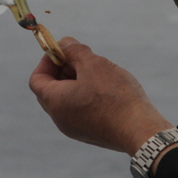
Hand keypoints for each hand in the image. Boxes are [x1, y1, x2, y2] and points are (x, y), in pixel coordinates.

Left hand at [28, 37, 174, 154]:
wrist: (140, 130)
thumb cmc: (114, 96)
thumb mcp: (93, 64)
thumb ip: (74, 51)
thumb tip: (64, 43)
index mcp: (55, 102)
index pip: (37, 80)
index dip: (47, 61)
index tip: (64, 51)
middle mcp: (60, 119)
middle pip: (51, 90)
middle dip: (63, 69)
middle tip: (83, 57)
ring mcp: (75, 129)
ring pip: (67, 100)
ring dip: (77, 81)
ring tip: (98, 71)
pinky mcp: (90, 133)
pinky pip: (80, 110)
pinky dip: (86, 95)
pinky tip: (107, 89)